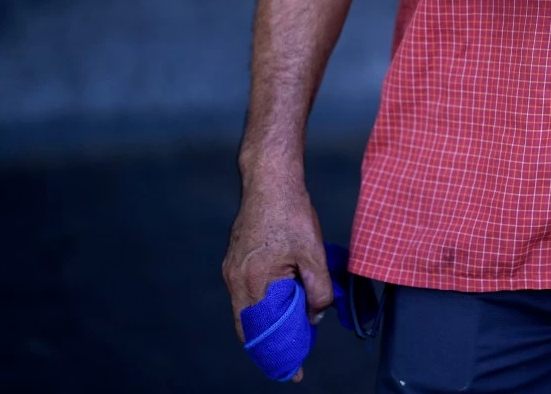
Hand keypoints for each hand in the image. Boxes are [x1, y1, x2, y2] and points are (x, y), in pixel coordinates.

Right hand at [222, 165, 333, 382]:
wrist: (270, 179)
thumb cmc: (290, 213)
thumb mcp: (313, 254)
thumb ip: (318, 291)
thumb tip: (316, 316)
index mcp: (253, 283)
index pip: (262, 334)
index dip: (279, 354)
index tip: (295, 371)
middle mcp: (236, 280)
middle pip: (252, 326)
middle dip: (274, 340)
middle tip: (298, 349)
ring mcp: (232, 268)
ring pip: (249, 308)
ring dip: (270, 319)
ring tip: (296, 323)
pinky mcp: (236, 258)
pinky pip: (248, 291)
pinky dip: (264, 301)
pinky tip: (285, 296)